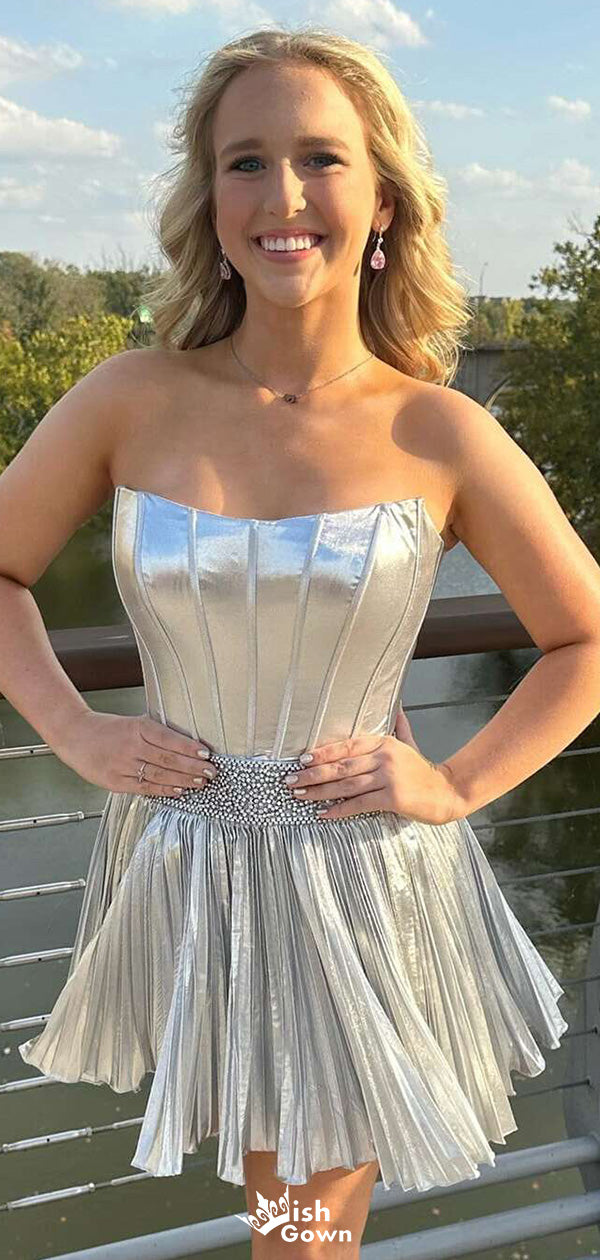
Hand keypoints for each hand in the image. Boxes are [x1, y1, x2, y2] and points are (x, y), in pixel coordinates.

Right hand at [51, 710, 217, 798]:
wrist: (75, 735)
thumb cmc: (107, 729)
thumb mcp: (133, 723)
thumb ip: (156, 733)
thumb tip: (186, 745)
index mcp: (137, 728)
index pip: (168, 739)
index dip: (189, 748)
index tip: (206, 754)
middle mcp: (131, 747)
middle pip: (167, 759)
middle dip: (192, 768)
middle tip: (211, 772)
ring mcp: (123, 766)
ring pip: (159, 776)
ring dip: (183, 781)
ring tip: (200, 783)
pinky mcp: (116, 782)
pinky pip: (145, 788)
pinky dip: (164, 791)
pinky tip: (179, 791)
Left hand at [285, 728, 460, 824]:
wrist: (447, 793)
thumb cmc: (424, 772)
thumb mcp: (410, 744)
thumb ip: (399, 726)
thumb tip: (396, 706)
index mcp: (384, 742)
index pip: (346, 745)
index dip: (322, 753)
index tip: (301, 760)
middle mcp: (385, 757)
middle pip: (341, 766)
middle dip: (312, 774)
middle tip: (290, 780)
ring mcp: (389, 777)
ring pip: (346, 785)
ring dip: (319, 791)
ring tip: (299, 796)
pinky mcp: (393, 798)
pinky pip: (359, 804)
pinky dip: (339, 809)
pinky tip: (323, 813)